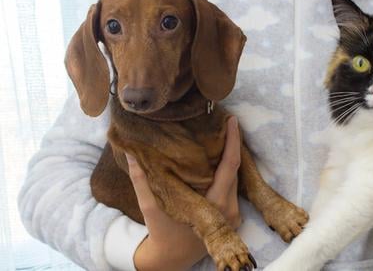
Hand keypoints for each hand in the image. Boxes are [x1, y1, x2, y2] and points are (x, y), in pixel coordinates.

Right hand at [130, 116, 242, 270]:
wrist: (172, 259)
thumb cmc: (161, 233)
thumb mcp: (150, 207)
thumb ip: (141, 180)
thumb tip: (130, 153)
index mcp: (215, 206)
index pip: (230, 167)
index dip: (233, 142)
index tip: (232, 121)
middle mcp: (230, 210)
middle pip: (236, 170)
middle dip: (233, 144)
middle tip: (225, 121)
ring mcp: (234, 214)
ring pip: (236, 178)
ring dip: (230, 156)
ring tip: (222, 133)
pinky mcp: (233, 215)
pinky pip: (233, 187)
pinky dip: (227, 171)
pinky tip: (220, 155)